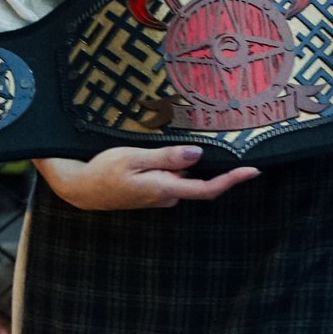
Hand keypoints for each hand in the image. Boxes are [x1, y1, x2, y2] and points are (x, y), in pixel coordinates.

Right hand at [34, 144, 257, 210]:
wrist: (79, 189)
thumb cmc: (103, 171)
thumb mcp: (134, 158)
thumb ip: (167, 158)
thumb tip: (198, 155)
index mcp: (165, 189)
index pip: (207, 188)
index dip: (232, 180)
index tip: (253, 170)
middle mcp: (166, 197)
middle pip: (196, 179)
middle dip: (200, 161)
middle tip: (205, 136)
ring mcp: (158, 197)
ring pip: (181, 176)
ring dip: (180, 162)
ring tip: (166, 143)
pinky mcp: (150, 193)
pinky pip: (169, 177)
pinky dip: (171, 166)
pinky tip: (156, 153)